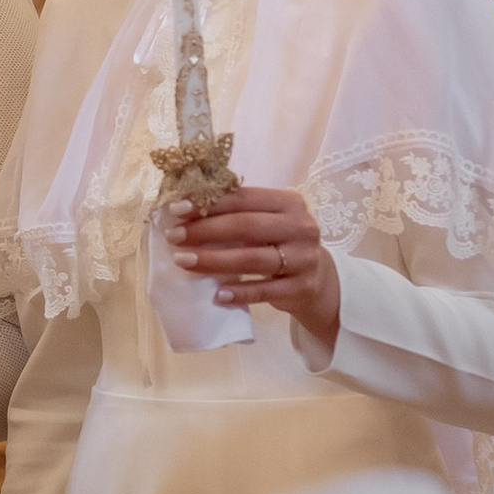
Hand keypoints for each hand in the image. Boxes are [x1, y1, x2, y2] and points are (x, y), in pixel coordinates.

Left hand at [168, 185, 338, 354]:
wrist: (318, 278)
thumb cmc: (281, 243)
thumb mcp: (269, 221)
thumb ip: (239, 213)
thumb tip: (186, 210)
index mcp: (289, 203)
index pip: (244, 198)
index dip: (209, 203)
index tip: (176, 209)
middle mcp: (301, 227)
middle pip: (246, 226)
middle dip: (205, 231)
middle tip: (174, 237)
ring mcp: (304, 259)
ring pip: (252, 259)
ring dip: (213, 261)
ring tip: (183, 262)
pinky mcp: (301, 288)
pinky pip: (264, 291)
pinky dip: (239, 292)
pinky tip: (216, 295)